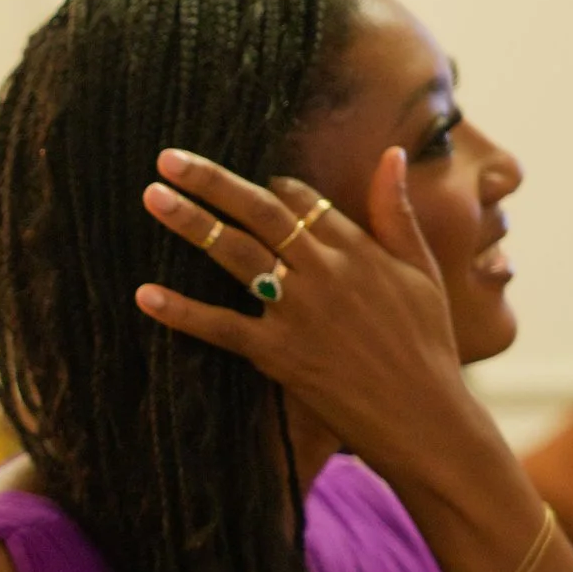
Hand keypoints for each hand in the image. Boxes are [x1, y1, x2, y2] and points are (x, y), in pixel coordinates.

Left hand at [132, 147, 490, 481]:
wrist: (425, 418)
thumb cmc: (427, 346)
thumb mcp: (422, 272)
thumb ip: (397, 213)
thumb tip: (391, 153)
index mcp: (358, 249)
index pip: (300, 201)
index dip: (268, 186)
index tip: (241, 181)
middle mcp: (325, 270)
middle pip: (259, 213)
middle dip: (212, 182)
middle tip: (168, 159)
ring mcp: (298, 310)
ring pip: (236, 254)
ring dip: (192, 223)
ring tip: (152, 196)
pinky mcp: (278, 353)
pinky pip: (221, 326)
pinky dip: (182, 311)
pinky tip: (146, 294)